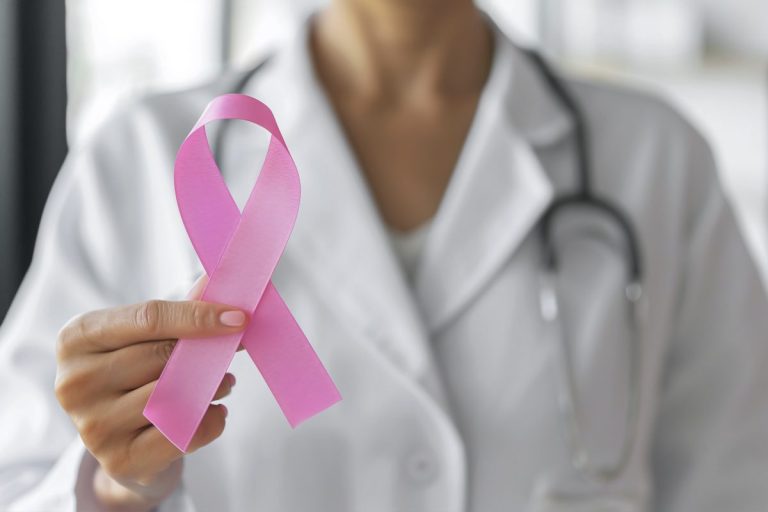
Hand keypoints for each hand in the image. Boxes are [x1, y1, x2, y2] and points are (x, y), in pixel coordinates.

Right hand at [55, 276, 245, 511]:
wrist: (120, 440)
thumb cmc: (137, 373)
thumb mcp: (149, 336)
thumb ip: (184, 308)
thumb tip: (221, 278)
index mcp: (78, 337)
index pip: (148, 317)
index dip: (198, 316)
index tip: (239, 317)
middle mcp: (75, 382)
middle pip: (161, 356)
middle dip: (206, 353)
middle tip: (231, 351)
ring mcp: (92, 426)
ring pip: (172, 396)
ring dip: (211, 387)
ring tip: (223, 382)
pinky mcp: (117, 460)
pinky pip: (181, 434)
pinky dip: (210, 421)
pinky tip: (214, 411)